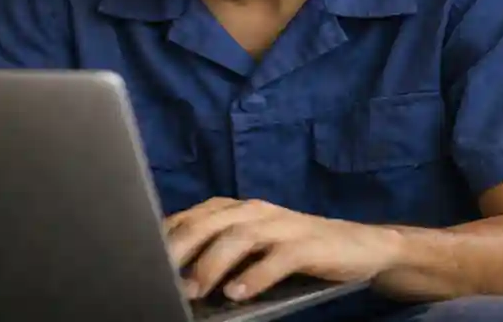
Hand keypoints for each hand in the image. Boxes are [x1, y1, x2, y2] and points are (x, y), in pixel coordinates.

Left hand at [164, 197, 398, 301]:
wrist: (360, 246)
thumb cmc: (295, 251)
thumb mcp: (253, 247)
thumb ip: (219, 253)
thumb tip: (178, 277)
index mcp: (236, 209)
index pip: (191, 217)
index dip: (166, 236)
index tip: (142, 259)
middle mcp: (254, 211)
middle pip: (208, 223)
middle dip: (181, 249)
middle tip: (161, 276)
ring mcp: (281, 225)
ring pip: (238, 237)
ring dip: (212, 264)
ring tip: (194, 289)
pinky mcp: (306, 245)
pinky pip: (276, 258)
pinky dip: (254, 276)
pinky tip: (238, 293)